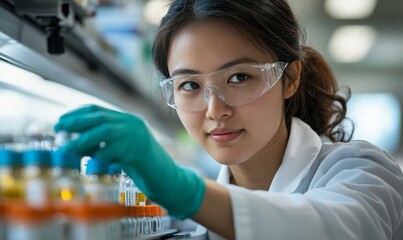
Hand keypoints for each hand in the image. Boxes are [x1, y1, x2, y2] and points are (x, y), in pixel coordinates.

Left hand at [54, 105, 205, 218]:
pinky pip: (109, 152)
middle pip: (98, 118)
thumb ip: (104, 142)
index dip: (77, 114)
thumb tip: (73, 143)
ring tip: (65, 150)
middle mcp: (132, 124)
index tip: (61, 121)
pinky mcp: (136, 153)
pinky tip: (87, 164)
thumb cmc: (142, 165)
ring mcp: (135, 137)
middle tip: (58, 131)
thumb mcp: (122, 148)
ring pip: (102, 132)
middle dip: (75, 123)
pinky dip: (95, 158)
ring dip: (81, 141)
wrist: (167, 178)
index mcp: (128, 120)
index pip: (97, 110)